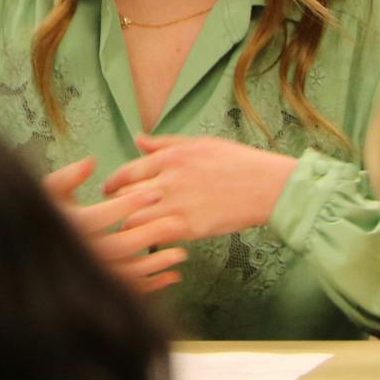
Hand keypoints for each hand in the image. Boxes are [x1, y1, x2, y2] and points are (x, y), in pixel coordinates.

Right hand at [42, 156, 188, 293]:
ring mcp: (93, 271)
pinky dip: (154, 284)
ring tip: (182, 253)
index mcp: (71, 226)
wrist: (33, 249)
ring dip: (158, 263)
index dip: (130, 204)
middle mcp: (82, 252)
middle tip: (179, 223)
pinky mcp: (101, 287)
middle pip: (122, 244)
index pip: (104, 215)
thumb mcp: (48, 191)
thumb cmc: (45, 214)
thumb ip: (68, 176)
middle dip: (152, 233)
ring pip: (129, 270)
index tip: (155, 193)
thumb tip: (91, 161)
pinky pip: (131, 288)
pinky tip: (173, 275)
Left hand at [102, 134, 298, 242]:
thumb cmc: (239, 162)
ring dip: (129, 225)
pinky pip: (154, 235)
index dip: (112, 184)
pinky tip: (151, 240)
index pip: (125, 173)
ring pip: (133, 219)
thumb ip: (165, 144)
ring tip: (132, 229)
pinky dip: (148, 238)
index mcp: (170, 157)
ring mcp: (177, 205)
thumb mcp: (201, 144)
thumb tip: (138, 140)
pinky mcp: (189, 227)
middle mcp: (168, 180)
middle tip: (117, 212)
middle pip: (124, 197)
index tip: (108, 191)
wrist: (270, 187)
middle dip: (117, 205)